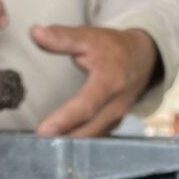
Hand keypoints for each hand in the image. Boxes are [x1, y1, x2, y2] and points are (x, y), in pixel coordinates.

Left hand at [32, 24, 160, 136]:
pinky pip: (94, 139)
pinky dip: (76, 142)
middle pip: (88, 129)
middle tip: (35, 143)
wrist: (143, 58)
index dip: (65, 119)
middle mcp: (116, 105)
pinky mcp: (113, 125)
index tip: (43, 130)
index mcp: (110, 81)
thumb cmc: (114, 47)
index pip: (86, 105)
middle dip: (62, 139)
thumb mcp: (89, 37)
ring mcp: (117, 118)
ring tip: (42, 147)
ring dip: (67, 144)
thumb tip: (35, 32)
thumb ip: (62, 37)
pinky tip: (56, 143)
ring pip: (91, 138)